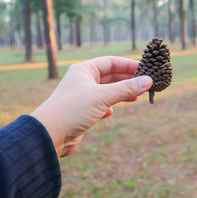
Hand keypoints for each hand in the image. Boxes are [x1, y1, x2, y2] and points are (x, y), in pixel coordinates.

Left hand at [31, 56, 151, 157]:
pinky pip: (100, 105)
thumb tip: (148, 80)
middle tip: (145, 84)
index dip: (128, 65)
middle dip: (127, 80)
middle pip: (110, 76)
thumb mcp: (102, 96)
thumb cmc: (72, 109)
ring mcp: (82, 97)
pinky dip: (108, 107)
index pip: (111, 62)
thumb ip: (126, 88)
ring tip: (136, 97)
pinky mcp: (82, 112)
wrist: (48, 136)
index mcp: (84, 70)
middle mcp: (83, 81)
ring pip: (107, 92)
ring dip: (121, 94)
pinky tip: (111, 112)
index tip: (145, 70)